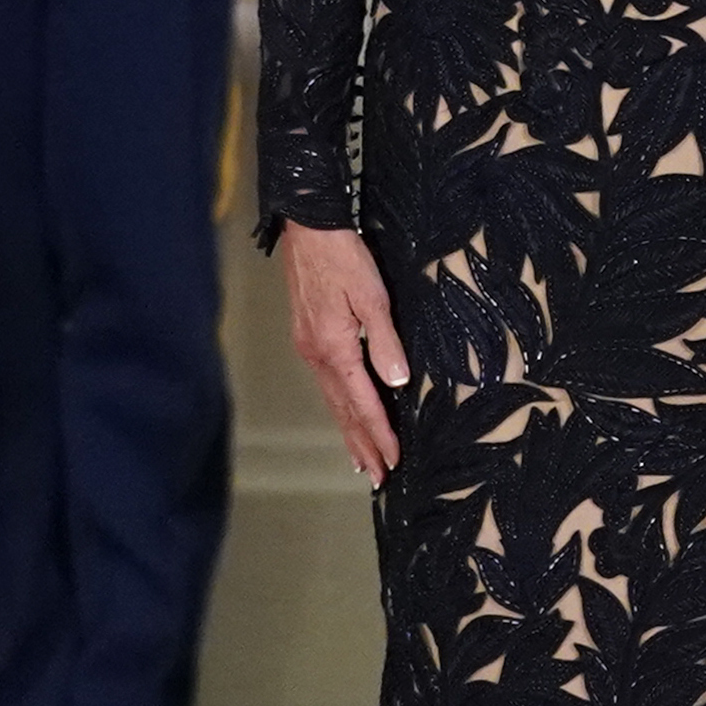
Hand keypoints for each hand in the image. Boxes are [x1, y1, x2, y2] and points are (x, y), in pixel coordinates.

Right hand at [274, 221, 410, 483]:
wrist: (308, 229)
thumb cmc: (344, 258)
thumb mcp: (372, 296)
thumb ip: (385, 341)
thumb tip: (398, 382)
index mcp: (334, 349)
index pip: (363, 403)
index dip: (380, 433)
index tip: (395, 460)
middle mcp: (317, 355)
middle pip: (344, 410)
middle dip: (362, 444)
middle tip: (379, 476)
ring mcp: (310, 348)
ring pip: (333, 400)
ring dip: (349, 431)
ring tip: (362, 460)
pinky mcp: (309, 338)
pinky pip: (327, 384)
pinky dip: (339, 407)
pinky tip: (344, 414)